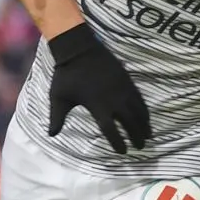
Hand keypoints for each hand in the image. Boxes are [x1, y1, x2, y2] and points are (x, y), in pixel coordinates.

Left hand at [46, 23, 151, 153]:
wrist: (78, 48)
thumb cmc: (66, 74)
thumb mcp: (58, 97)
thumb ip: (56, 117)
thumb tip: (51, 135)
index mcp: (97, 106)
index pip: (110, 130)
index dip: (117, 142)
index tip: (122, 152)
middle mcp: (113, 99)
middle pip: (129, 122)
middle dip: (136, 136)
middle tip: (140, 148)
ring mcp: (122, 89)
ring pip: (138, 111)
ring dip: (144, 125)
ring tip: (148, 136)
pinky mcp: (127, 80)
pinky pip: (139, 98)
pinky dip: (144, 110)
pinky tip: (146, 117)